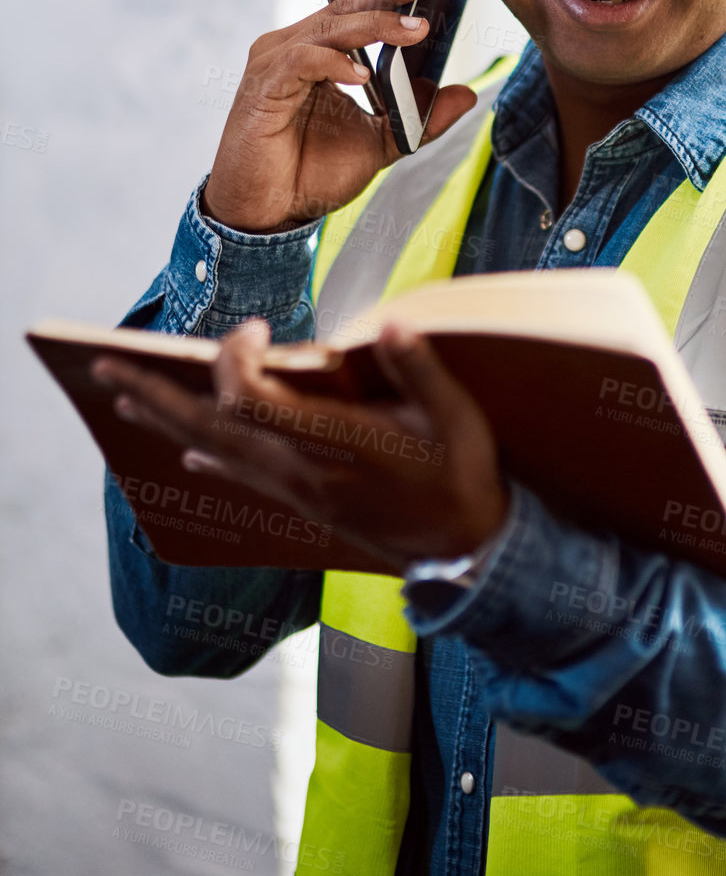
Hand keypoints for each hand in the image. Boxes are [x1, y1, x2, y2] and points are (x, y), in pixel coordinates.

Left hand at [92, 319, 510, 573]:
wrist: (469, 553)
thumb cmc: (466, 476)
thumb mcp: (460, 419)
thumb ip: (422, 370)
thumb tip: (393, 322)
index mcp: (340, 445)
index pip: (256, 404)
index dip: (237, 360)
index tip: (254, 327)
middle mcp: (307, 473)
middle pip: (214, 431)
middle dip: (158, 396)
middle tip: (106, 366)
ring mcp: (301, 492)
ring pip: (218, 455)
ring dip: (167, 424)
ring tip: (125, 398)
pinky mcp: (305, 504)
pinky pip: (241, 478)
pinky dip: (208, 459)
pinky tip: (186, 454)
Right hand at [201, 0, 476, 232]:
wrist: (266, 213)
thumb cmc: (311, 173)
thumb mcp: (380, 144)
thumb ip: (419, 118)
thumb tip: (467, 93)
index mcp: (320, 52)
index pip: (358, 7)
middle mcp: (294, 47)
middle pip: (346, 6)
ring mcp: (275, 62)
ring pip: (328, 28)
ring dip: (374, 26)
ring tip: (415, 30)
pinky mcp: (262, 86)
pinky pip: (301, 61)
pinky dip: (334, 64)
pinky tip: (362, 75)